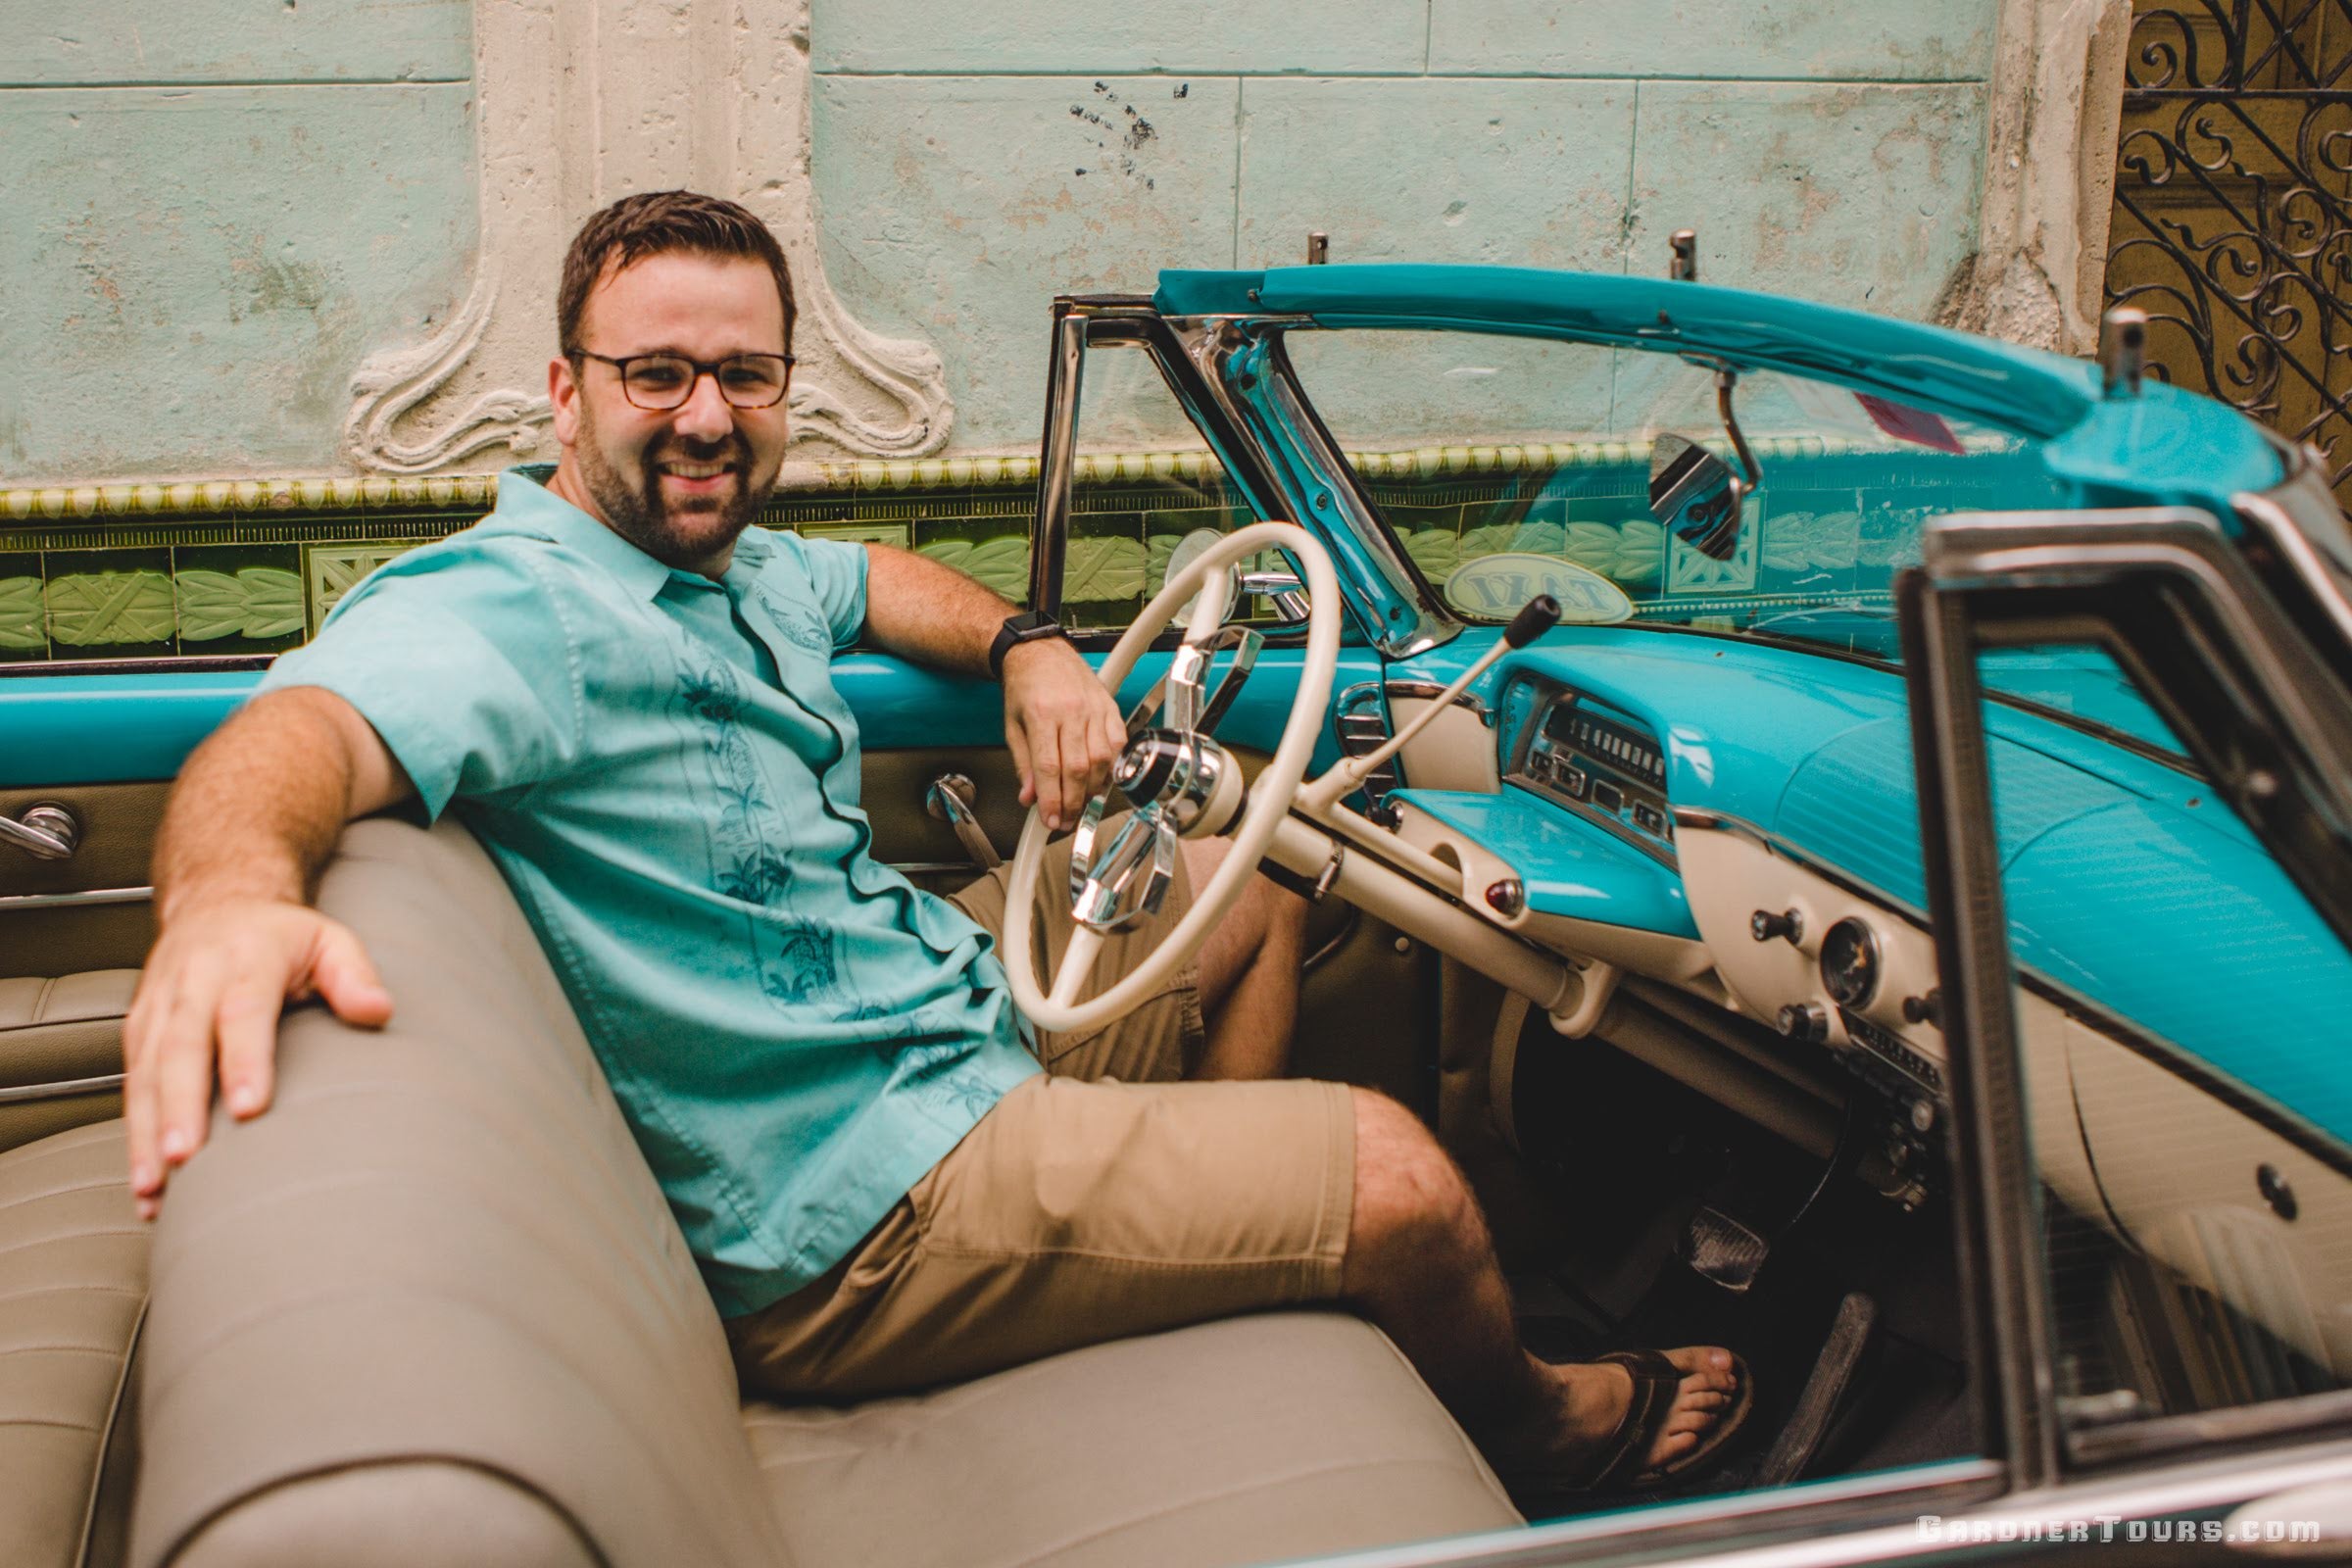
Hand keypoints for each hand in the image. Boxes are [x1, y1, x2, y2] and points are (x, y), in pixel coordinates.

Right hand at [122, 897, 391, 1218]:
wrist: (216, 904)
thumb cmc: (281, 936)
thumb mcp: (328, 939)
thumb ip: (353, 974)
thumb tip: (378, 1010)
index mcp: (244, 959)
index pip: (242, 1011)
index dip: (244, 1059)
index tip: (252, 1107)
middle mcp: (192, 983)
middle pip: (180, 1047)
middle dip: (181, 1106)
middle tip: (186, 1157)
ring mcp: (158, 1009)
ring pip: (145, 1073)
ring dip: (147, 1132)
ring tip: (155, 1187)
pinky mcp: (137, 1033)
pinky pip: (130, 1087)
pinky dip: (135, 1136)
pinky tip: (146, 1184)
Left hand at [1001, 637, 1125, 830]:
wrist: (1040, 652)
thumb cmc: (1025, 686)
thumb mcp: (1013, 726)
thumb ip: (1023, 763)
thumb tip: (1030, 796)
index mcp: (1042, 714)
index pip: (1049, 767)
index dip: (1051, 799)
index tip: (1050, 819)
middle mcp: (1071, 711)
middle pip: (1077, 768)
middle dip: (1072, 802)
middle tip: (1065, 820)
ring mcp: (1094, 708)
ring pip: (1101, 759)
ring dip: (1092, 788)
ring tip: (1081, 802)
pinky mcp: (1109, 706)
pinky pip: (1118, 742)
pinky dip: (1111, 765)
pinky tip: (1100, 777)